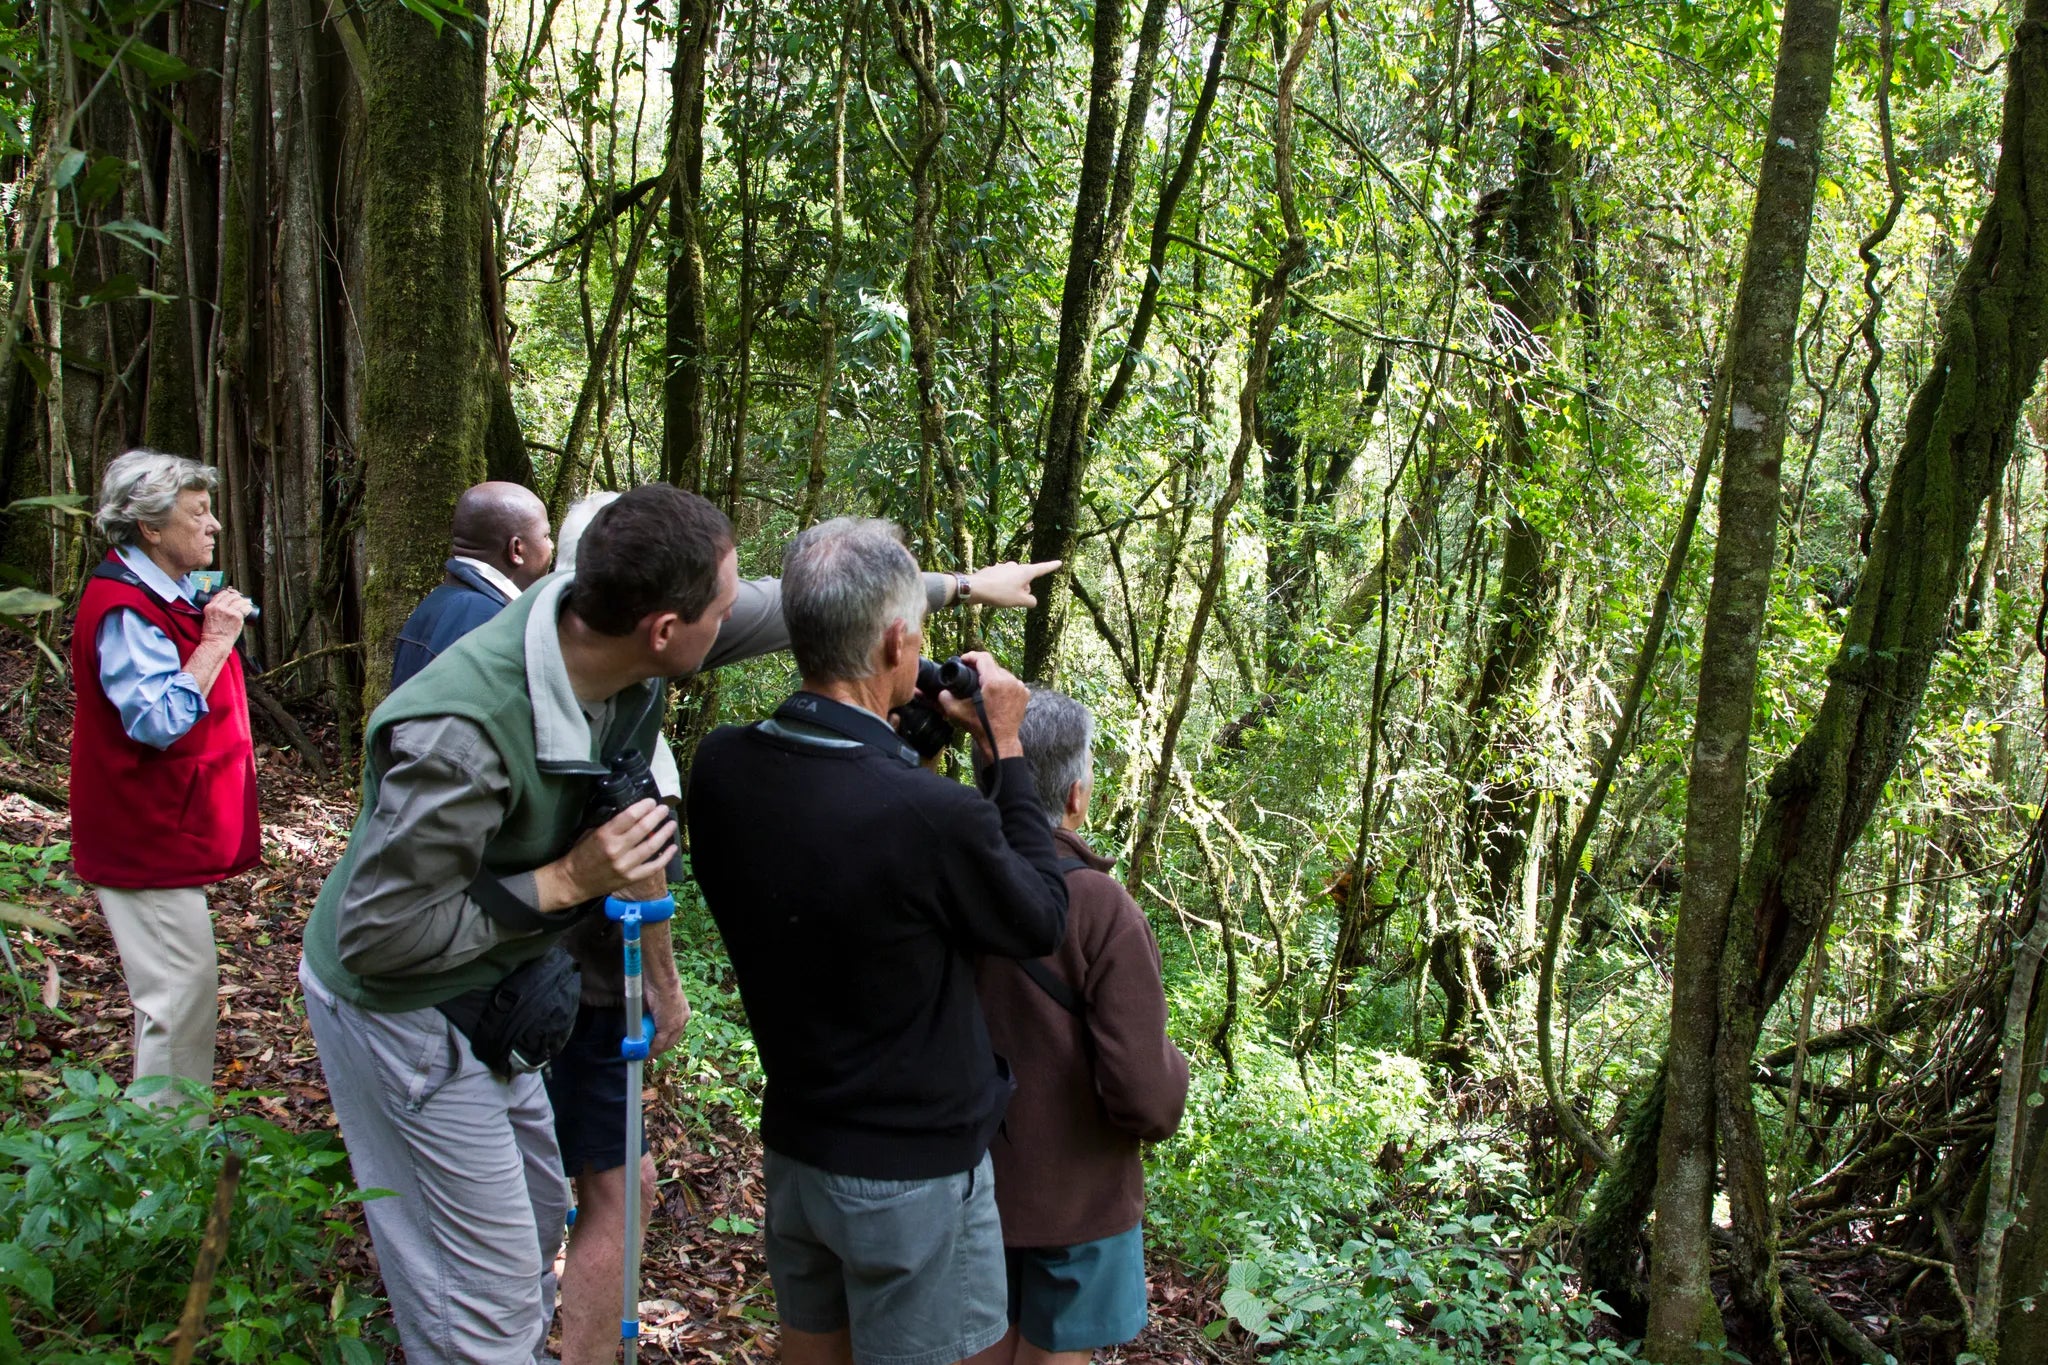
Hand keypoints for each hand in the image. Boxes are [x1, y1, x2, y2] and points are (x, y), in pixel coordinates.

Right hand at [199, 588, 251, 645]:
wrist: (216, 642)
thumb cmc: (212, 633)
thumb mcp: (208, 617)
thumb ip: (215, 610)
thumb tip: (224, 604)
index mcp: (210, 607)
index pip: (221, 594)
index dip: (229, 593)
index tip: (232, 594)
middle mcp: (219, 607)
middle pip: (231, 596)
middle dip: (237, 596)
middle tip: (241, 598)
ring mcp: (229, 611)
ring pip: (239, 600)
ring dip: (244, 601)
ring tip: (247, 602)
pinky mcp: (237, 616)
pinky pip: (245, 608)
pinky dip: (248, 607)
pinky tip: (249, 607)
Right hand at [555, 799, 675, 904]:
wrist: (574, 881)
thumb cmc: (581, 855)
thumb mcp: (591, 833)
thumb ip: (611, 824)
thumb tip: (632, 813)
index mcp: (605, 835)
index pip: (630, 816)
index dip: (644, 806)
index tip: (652, 802)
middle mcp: (617, 850)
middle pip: (644, 828)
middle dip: (657, 816)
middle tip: (664, 809)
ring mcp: (626, 865)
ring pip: (652, 846)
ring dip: (665, 833)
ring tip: (671, 824)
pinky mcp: (631, 878)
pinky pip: (653, 867)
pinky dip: (666, 857)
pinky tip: (672, 847)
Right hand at [648, 975, 691, 1054]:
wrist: (661, 979)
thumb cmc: (656, 983)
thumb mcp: (655, 1000)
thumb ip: (651, 1013)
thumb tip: (642, 1021)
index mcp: (681, 1011)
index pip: (674, 1030)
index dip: (663, 1039)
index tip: (654, 1044)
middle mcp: (683, 1019)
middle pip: (672, 1040)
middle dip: (659, 1048)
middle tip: (647, 1052)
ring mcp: (677, 1024)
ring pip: (666, 1044)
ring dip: (654, 1051)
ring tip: (644, 1055)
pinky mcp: (669, 1027)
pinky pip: (659, 1044)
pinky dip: (650, 1050)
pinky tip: (643, 1054)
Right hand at [937, 652, 1027, 759]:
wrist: (1001, 742)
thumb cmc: (980, 728)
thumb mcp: (957, 713)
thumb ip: (945, 698)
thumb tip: (942, 690)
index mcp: (994, 682)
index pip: (983, 658)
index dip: (971, 656)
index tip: (964, 660)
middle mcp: (1009, 681)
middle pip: (993, 665)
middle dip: (981, 669)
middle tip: (971, 676)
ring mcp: (1019, 687)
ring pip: (1003, 673)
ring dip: (992, 677)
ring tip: (983, 686)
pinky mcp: (1024, 693)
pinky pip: (1012, 682)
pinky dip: (1003, 685)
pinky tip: (996, 693)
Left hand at [963, 560, 1061, 608]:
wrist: (976, 587)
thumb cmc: (1000, 594)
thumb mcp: (1019, 601)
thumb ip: (1031, 601)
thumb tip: (1031, 600)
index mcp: (1025, 572)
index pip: (1042, 569)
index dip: (1051, 566)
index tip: (1059, 562)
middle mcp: (1015, 566)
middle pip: (1025, 579)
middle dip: (1023, 589)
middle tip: (1014, 600)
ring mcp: (1003, 567)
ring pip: (1013, 580)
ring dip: (1011, 588)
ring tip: (1002, 597)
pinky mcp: (993, 570)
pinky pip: (1002, 580)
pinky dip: (1001, 587)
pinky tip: (993, 593)